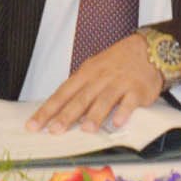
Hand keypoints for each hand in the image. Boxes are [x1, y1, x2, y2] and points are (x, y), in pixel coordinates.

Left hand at [27, 34, 162, 133]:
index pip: (61, 94)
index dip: (47, 110)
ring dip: (95, 115)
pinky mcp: (137, 90)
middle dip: (66, 115)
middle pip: (79, 99)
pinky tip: (117, 122)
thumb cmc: (116, 63)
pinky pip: (129, 102)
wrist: (147, 50)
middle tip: (54, 130)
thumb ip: (80, 90)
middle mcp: (99, 79)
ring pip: (103, 100)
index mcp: (84, 74)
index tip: (34, 124)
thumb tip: (62, 111)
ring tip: (86, 130)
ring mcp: (118, 84)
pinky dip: (123, 112)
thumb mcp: (93, 70)